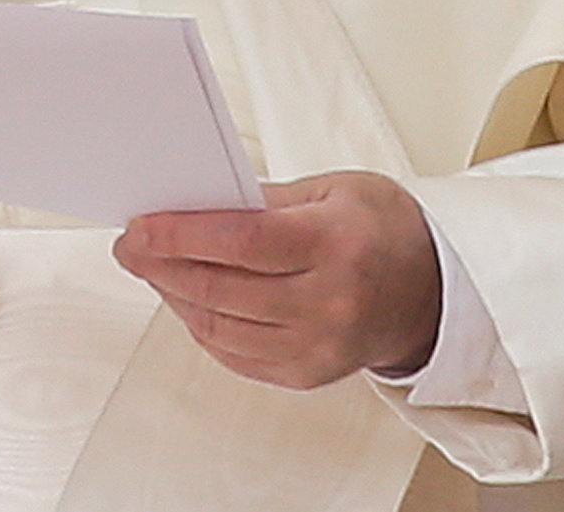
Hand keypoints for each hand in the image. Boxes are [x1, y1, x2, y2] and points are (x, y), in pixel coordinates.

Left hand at [112, 170, 441, 388]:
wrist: (433, 291)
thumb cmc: (383, 230)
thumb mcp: (331, 190)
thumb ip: (262, 199)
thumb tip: (192, 202)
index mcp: (337, 245)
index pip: (241, 243)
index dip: (180, 234)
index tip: (139, 225)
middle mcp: (330, 303)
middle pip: (221, 289)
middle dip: (161, 264)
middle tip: (130, 244)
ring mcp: (319, 347)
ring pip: (219, 327)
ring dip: (173, 296)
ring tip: (152, 267)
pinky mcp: (307, 374)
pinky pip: (234, 354)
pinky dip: (200, 325)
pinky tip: (186, 298)